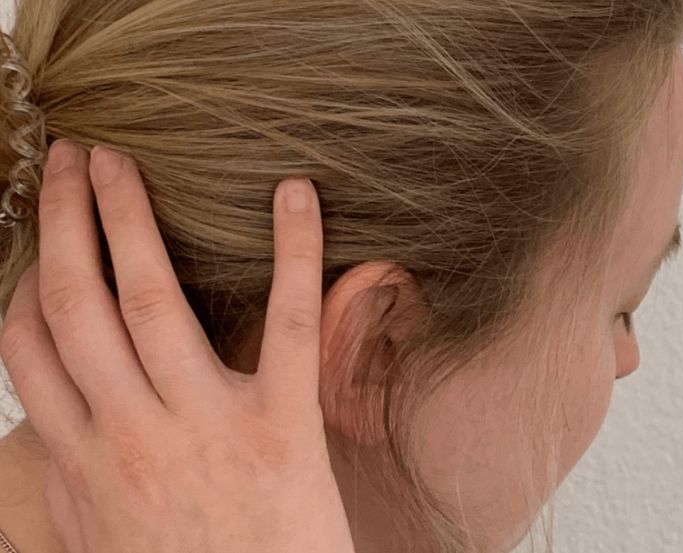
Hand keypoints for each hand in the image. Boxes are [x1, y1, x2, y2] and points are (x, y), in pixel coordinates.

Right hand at [0, 139, 354, 552]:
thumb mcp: (101, 540)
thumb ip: (72, 484)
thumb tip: (53, 430)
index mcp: (84, 463)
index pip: (30, 350)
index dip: (27, 281)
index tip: (38, 241)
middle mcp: (131, 435)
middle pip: (77, 305)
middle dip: (64, 222)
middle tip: (69, 158)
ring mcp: (205, 426)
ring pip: (150, 300)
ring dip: (126, 217)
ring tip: (117, 160)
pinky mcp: (284, 426)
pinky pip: (287, 323)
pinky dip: (294, 251)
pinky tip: (293, 192)